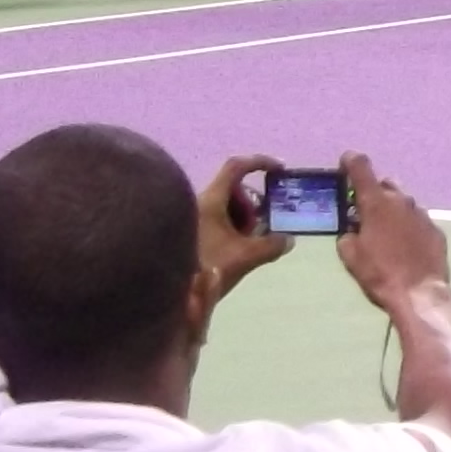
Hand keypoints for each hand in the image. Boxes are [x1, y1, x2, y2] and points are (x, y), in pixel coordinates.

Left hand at [198, 153, 298, 302]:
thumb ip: (271, 246)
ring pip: (222, 206)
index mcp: (212, 199)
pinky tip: (230, 252)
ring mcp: (190, 216)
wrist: (162, 289)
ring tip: (244, 245)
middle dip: (251, 206)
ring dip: (239, 220)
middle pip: (232, 189)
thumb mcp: (245, 257)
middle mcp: (198, 201)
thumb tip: (288, 240)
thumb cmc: (205, 265)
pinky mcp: (186, 231)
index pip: (237, 167)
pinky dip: (227, 228)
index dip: (261, 162)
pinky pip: (212, 219)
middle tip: (257, 228)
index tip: (280, 170)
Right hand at [335, 155, 450, 313]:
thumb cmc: (378, 273)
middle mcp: (401, 201)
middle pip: (385, 184)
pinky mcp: (436, 230)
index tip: (345, 162)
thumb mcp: (350, 256)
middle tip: (364, 210)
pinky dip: (408, 227)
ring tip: (385, 233)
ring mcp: (422, 214)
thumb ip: (348, 234)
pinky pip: (417, 221)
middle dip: (373, 192)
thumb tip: (353, 230)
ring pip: (403, 203)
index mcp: (376, 203)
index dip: (351, 161)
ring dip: (392, 211)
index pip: (361, 168)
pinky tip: (405, 246)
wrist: (418, 294)